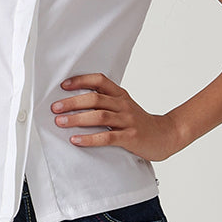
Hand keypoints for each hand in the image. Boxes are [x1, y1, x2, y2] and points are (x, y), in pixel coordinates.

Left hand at [51, 73, 182, 161]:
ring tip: (61, 122)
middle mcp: (123, 104)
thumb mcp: (125, 107)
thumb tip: (77, 103)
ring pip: (98, 115)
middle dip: (72, 102)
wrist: (166, 135)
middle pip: (94, 98)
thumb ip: (106, 103)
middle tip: (55, 108)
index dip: (80, 81)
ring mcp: (127, 120)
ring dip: (77, 119)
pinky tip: (76, 140)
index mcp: (121, 95)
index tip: (63, 86)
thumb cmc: (141, 123)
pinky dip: (89, 138)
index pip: (99, 81)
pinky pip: (107, 137)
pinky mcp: (130, 137)